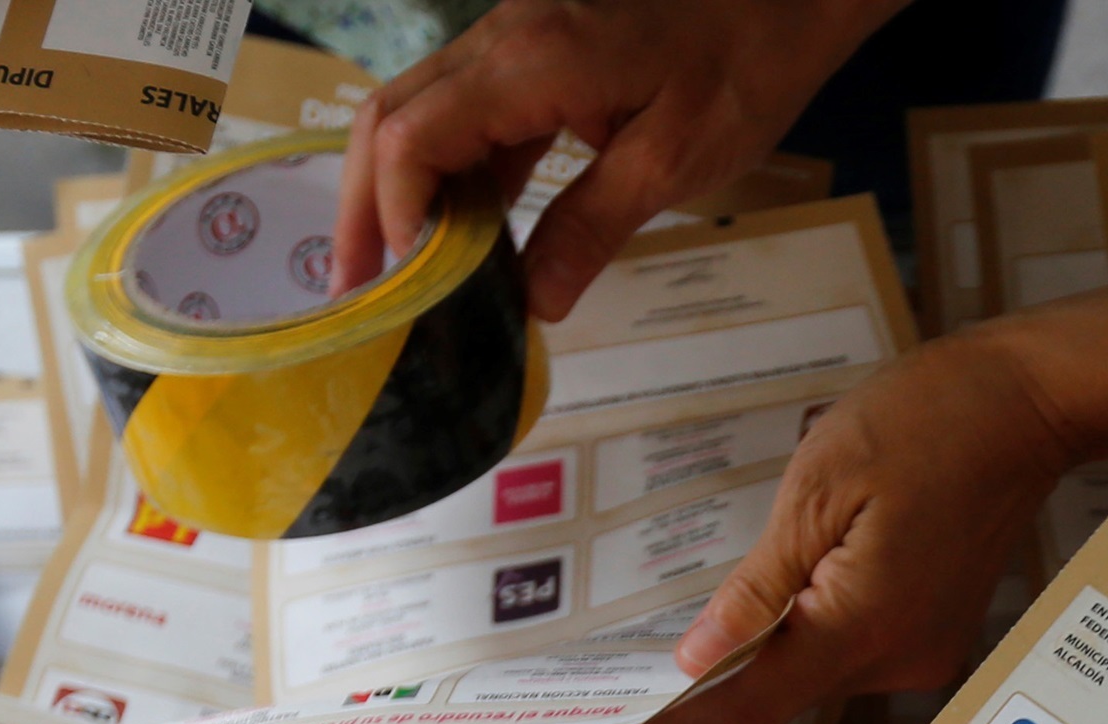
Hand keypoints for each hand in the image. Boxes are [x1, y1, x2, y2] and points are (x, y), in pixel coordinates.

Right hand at [331, 0, 904, 319]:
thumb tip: (529, 302)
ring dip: (404, 190)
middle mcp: (503, 37)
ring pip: (423, 111)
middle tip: (360, 294)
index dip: (394, 217)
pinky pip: (472, 108)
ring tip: (401, 277)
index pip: (412, 138)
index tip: (404, 289)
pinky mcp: (539, 48)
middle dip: (367, 207)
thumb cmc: (746, 63)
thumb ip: (592, 227)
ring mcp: (516, 36)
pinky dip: (457, 171)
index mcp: (531, 60)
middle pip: (391, 117)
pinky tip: (467, 233)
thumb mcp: (675, 161)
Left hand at [650, 298, 1107, 723]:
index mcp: (863, 625)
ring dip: (754, 657)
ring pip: (813, 675)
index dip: (677, 722)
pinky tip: (769, 597)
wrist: (1028, 405)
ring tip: (688, 623)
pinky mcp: (933, 633)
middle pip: (780, 697)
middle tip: (622, 669)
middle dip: (706, 687)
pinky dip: (800, 635)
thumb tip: (698, 658)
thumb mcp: (819, 487)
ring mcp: (922, 652)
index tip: (615, 723)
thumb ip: (759, 586)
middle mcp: (898, 659)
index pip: (750, 703)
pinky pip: (848, 651)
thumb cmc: (926, 420)